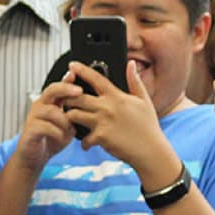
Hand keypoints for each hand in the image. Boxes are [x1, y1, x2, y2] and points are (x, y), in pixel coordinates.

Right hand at [13, 79, 81, 172]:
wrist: (34, 158)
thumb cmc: (50, 140)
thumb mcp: (66, 125)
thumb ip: (73, 114)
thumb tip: (87, 105)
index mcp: (49, 103)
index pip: (58, 87)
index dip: (67, 81)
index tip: (76, 75)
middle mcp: (40, 107)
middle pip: (51, 90)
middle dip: (66, 89)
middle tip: (79, 92)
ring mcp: (33, 118)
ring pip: (51, 111)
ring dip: (64, 121)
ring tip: (70, 131)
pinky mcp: (30, 130)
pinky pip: (45, 127)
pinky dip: (57, 133)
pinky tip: (61, 138)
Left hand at [64, 61, 174, 179]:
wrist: (151, 151)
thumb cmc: (148, 127)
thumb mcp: (144, 101)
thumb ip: (134, 81)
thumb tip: (130, 64)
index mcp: (117, 96)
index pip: (96, 78)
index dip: (82, 70)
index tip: (71, 64)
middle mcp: (107, 107)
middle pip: (77, 97)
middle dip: (67, 97)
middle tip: (64, 100)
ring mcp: (103, 122)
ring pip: (74, 115)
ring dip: (71, 119)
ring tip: (72, 122)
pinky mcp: (101, 138)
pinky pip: (83, 138)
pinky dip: (84, 143)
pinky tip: (87, 144)